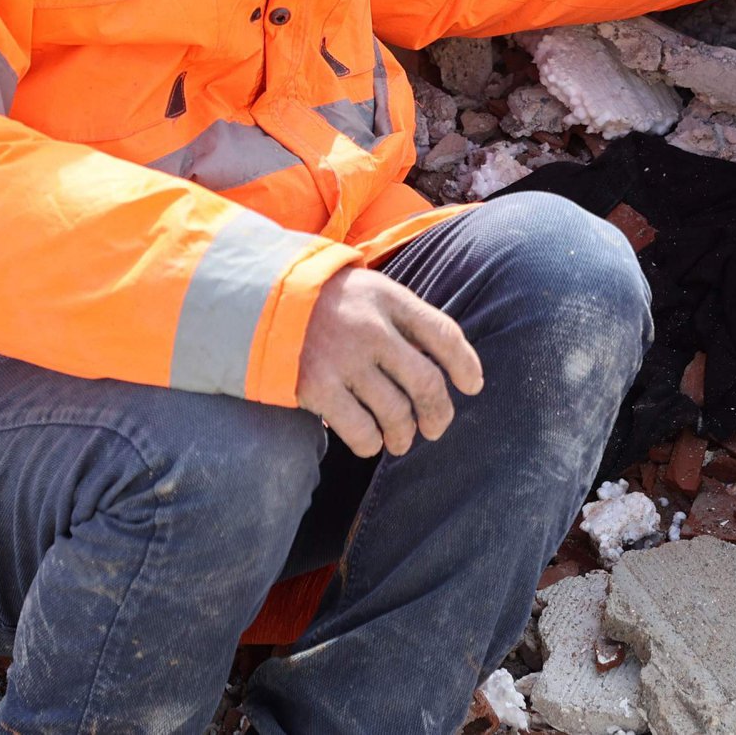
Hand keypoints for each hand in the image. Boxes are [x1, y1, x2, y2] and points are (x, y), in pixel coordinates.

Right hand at [296, 266, 484, 457]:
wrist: (262, 302)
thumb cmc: (327, 300)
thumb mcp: (371, 291)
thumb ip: (405, 320)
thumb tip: (445, 362)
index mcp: (390, 299)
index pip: (443, 334)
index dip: (465, 364)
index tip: (473, 386)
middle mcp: (372, 329)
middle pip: (425, 382)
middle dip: (439, 412)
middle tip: (437, 427)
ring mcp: (344, 360)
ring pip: (395, 412)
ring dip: (404, 434)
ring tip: (401, 440)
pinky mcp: (316, 387)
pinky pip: (359, 430)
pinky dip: (370, 443)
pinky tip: (370, 442)